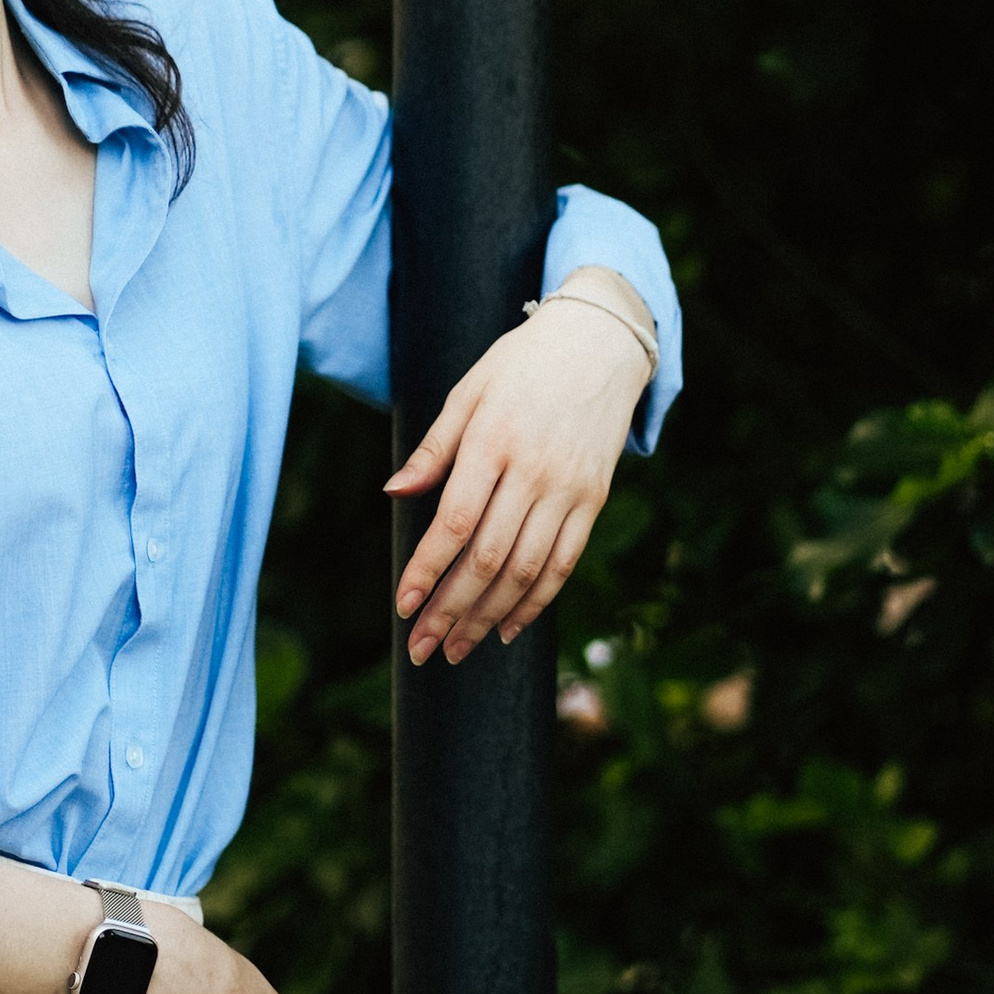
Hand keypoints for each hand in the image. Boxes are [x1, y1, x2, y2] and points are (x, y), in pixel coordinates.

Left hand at [387, 274, 647, 666]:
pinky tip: (507, 628)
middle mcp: (533, 472)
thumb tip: (394, 493)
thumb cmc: (521, 363)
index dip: (427, 570)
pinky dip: (535, 602)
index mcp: (492, 441)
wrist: (600, 344)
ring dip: (487, 618)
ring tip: (456, 649)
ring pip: (525, 571)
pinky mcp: (592, 500)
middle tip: (422, 649)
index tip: (404, 606)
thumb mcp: (468, 390)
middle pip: (487, 559)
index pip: (454, 523)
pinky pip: (563, 563)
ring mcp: (568, 490)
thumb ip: (433, 449)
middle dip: (450, 611)